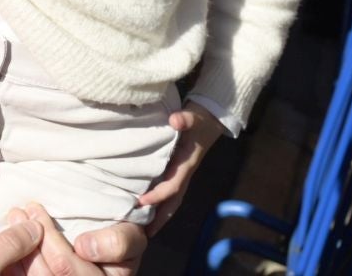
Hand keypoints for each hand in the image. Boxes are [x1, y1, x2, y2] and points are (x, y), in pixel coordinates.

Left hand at [138, 103, 224, 235]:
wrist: (210, 120)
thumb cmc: (199, 120)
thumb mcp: (194, 116)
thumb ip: (186, 118)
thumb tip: (176, 121)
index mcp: (186, 164)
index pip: (172, 185)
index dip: (158, 195)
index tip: (141, 202)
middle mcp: (184, 174)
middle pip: (173, 202)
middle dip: (160, 218)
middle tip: (143, 234)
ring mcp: (181, 175)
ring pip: (171, 201)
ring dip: (159, 215)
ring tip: (143, 230)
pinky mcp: (177, 172)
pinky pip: (168, 193)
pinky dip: (159, 204)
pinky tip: (145, 210)